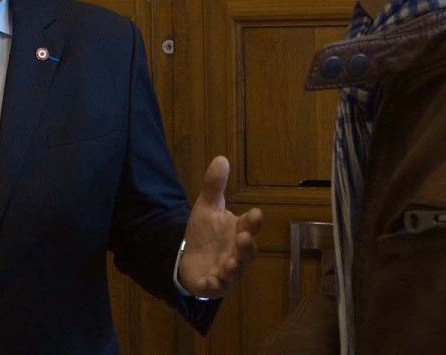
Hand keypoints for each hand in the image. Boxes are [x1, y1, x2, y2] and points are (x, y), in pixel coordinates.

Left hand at [178, 156, 263, 298]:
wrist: (190, 257)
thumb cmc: (205, 233)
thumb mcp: (207, 207)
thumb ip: (214, 186)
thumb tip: (221, 158)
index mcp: (238, 231)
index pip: (250, 225)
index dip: (253, 221)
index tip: (256, 214)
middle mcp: (236, 252)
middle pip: (248, 251)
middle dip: (247, 246)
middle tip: (243, 238)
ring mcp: (226, 270)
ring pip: (234, 271)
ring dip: (233, 268)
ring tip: (229, 263)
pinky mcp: (212, 284)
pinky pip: (214, 287)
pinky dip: (212, 285)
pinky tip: (207, 281)